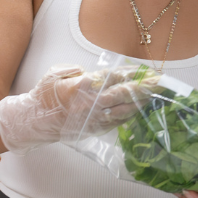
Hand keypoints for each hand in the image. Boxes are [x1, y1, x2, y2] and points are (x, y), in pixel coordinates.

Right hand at [0, 65, 153, 152]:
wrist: (35, 121)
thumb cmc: (43, 96)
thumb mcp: (54, 74)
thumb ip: (73, 69)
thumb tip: (87, 71)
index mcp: (83, 85)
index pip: (114, 76)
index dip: (132, 73)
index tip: (147, 70)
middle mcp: (92, 102)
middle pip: (125, 93)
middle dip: (145, 88)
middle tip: (163, 83)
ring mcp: (95, 117)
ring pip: (125, 109)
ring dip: (142, 102)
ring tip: (156, 97)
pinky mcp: (95, 128)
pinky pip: (117, 121)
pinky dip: (130, 114)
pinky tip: (139, 109)